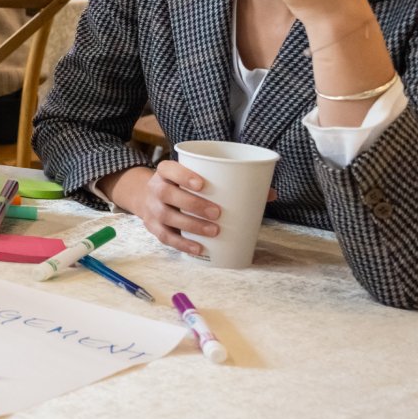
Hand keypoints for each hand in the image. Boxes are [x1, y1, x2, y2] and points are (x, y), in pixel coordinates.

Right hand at [104, 161, 275, 256]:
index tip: (203, 185)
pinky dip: (182, 244)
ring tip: (214, 231)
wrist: (147, 197)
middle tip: (217, 212)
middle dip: (193, 204)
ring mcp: (151, 209)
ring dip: (191, 225)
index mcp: (166, 171)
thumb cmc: (183, 187)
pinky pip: (166, 237)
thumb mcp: (196, 178)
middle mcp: (155, 188)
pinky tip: (198, 248)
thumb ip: (230, 182)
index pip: (169, 169)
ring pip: (168, 216)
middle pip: (168, 194)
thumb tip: (270, 193)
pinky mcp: (153, 227)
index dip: (183, 176)